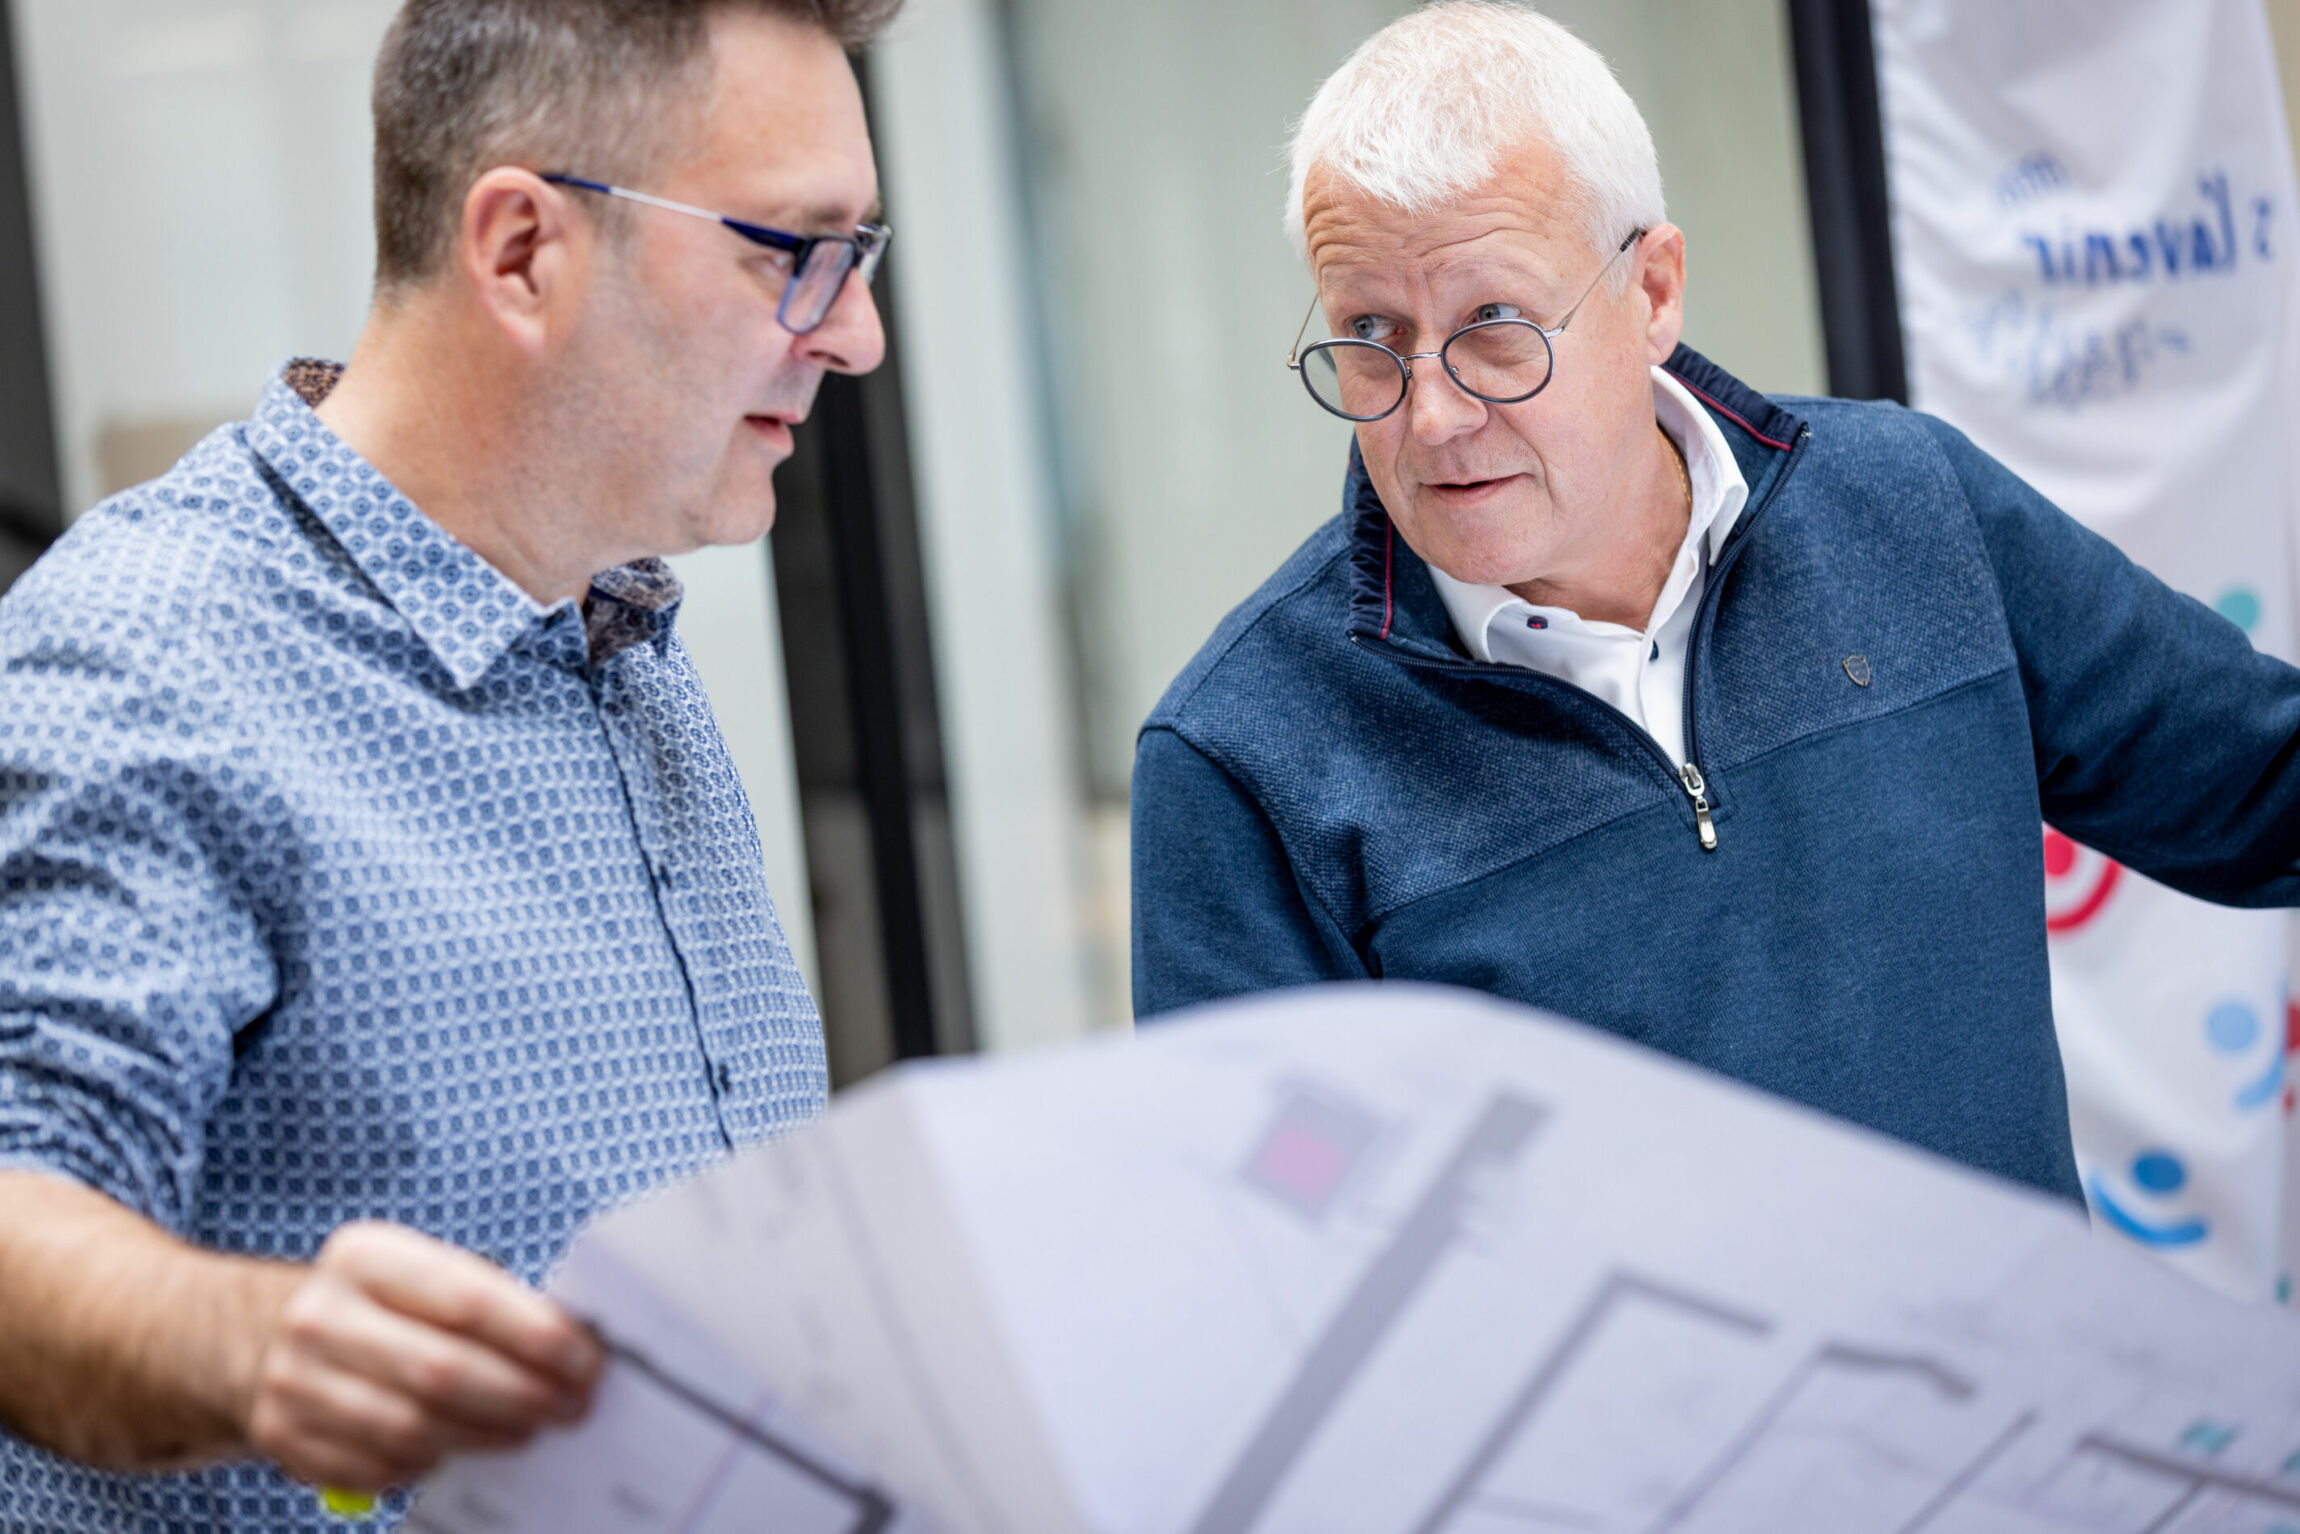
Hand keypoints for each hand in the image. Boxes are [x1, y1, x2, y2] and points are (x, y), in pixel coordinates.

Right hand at [238, 1222, 604, 1491]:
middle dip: (522, 1395)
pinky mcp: (283, 1437)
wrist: (254, 1335)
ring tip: (527, 1430)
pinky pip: (377, 1466)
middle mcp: (321, 1315)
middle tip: (570, 1407)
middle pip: (442, 1371)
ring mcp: (293, 1380)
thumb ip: (484, 1299)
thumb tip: (571, 1345)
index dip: (538, 1338)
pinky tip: (459, 1448)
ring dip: (484, 1436)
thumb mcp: (415, 1272)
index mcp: (365, 1256)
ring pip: (412, 1427)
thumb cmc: (373, 1303)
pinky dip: (430, 1462)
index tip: (586, 1363)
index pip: (469, 1300)